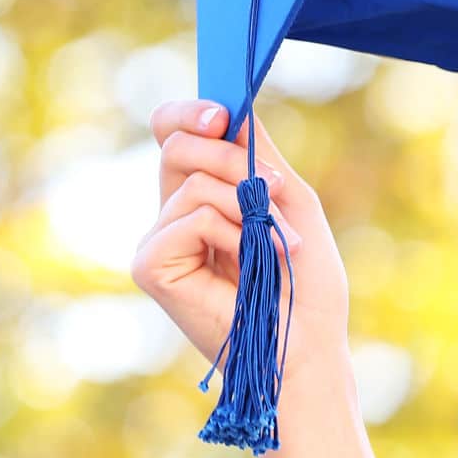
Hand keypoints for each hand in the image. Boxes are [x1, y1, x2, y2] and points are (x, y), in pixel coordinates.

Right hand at [133, 99, 349, 386]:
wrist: (307, 347)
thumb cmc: (304, 286)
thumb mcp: (290, 202)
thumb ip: (257, 155)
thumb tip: (229, 109)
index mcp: (200, 198)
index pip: (173, 136)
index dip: (187, 115)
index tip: (221, 113)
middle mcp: (171, 216)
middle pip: (177, 147)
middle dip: (230, 157)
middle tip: (272, 188)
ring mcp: (156, 241)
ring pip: (193, 183)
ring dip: (249, 208)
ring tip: (278, 246)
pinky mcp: (150, 266)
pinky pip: (192, 218)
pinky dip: (233, 235)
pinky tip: (249, 267)